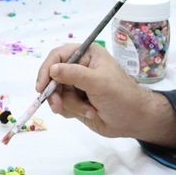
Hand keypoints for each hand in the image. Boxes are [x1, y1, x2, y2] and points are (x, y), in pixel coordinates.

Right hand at [35, 43, 175, 145]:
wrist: (134, 119)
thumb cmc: (121, 96)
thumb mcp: (98, 82)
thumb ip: (74, 75)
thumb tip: (52, 69)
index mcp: (87, 54)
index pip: (58, 56)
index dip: (47, 70)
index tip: (41, 87)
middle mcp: (80, 68)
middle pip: (53, 77)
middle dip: (56, 94)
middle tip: (58, 107)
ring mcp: (77, 85)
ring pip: (56, 94)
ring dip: (69, 105)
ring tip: (89, 110)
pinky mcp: (76, 101)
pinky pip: (62, 105)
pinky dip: (71, 111)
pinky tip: (88, 112)